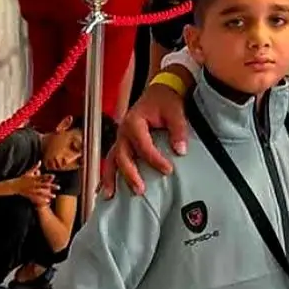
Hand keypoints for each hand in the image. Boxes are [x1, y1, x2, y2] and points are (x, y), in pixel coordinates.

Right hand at [17, 165, 57, 207]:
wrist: (14, 185)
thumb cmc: (22, 178)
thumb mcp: (28, 172)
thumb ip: (35, 167)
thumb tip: (40, 161)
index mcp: (33, 178)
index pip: (42, 176)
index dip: (48, 176)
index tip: (54, 176)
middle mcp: (33, 184)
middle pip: (44, 185)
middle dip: (51, 186)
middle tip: (59, 187)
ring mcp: (32, 190)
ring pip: (41, 192)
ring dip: (48, 194)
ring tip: (54, 196)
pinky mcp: (30, 194)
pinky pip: (38, 197)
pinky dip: (42, 199)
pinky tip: (48, 201)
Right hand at [101, 78, 189, 197]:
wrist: (159, 92)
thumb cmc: (165, 101)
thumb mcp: (175, 112)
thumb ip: (178, 130)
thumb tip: (180, 150)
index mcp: (134, 122)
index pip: (143, 146)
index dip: (155, 159)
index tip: (168, 170)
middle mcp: (123, 132)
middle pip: (122, 156)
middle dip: (130, 174)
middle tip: (140, 190)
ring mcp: (120, 138)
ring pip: (111, 160)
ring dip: (110, 178)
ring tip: (111, 196)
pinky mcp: (122, 144)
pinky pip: (112, 160)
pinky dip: (108, 175)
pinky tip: (108, 190)